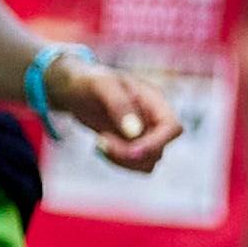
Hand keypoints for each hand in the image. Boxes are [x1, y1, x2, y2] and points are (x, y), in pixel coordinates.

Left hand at [49, 57, 182, 173]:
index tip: (131, 149)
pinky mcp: (133, 145)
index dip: (157, 143)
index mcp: (154, 100)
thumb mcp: (101, 85)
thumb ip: (119, 104)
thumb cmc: (89, 81)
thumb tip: (135, 132)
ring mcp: (145, 134)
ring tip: (100, 143)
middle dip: (129, 153)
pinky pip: (136, 165)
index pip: (172, 127)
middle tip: (101, 140)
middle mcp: (154, 119)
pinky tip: (101, 146)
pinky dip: (118, 162)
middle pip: (158, 150)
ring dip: (123, 160)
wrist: (75, 88)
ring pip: (149, 162)